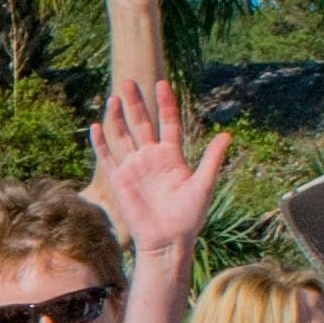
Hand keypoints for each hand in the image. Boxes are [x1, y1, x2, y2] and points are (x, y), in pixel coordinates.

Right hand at [86, 77, 229, 259]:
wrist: (167, 241)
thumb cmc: (189, 217)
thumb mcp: (204, 185)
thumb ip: (212, 159)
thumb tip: (227, 135)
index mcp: (172, 155)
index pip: (167, 122)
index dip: (165, 103)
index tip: (162, 83)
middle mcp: (151, 157)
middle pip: (141, 123)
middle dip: (136, 102)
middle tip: (129, 80)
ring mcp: (134, 167)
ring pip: (123, 135)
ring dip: (118, 117)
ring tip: (114, 97)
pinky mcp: (119, 180)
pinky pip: (107, 157)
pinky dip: (101, 142)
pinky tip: (96, 126)